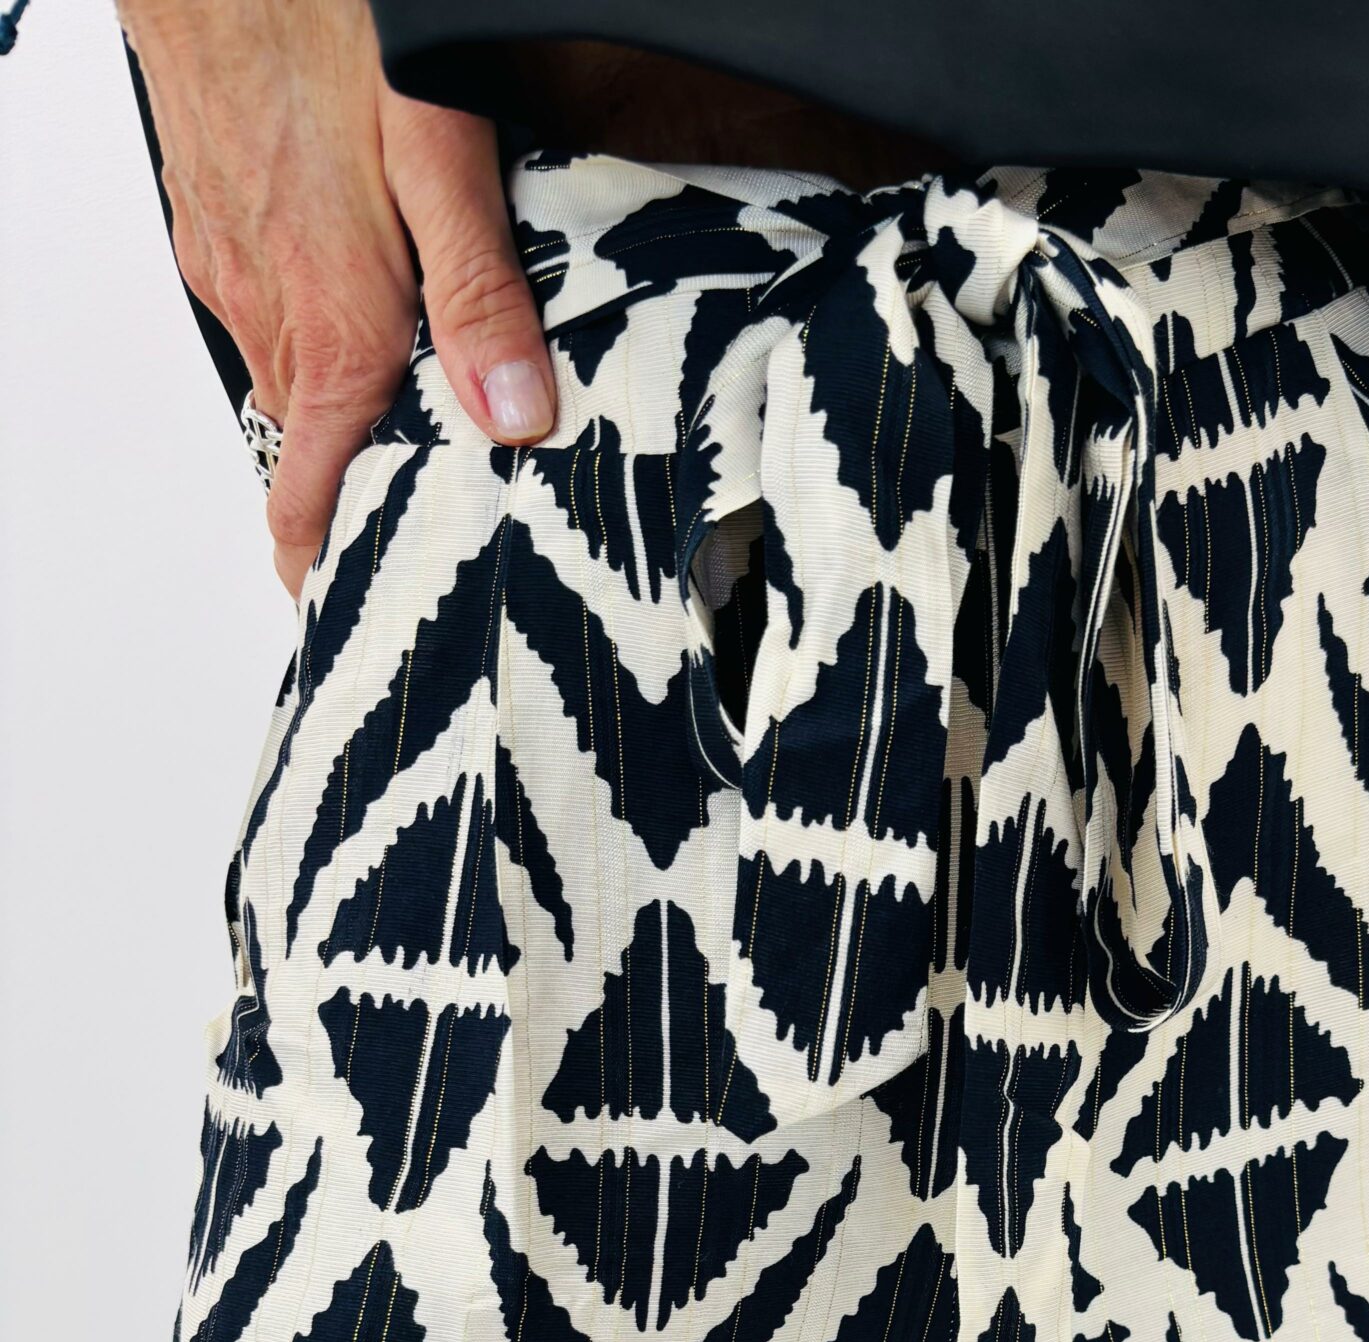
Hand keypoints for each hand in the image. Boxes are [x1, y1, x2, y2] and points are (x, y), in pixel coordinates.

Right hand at [120, 0, 555, 593]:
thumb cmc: (322, 25)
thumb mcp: (440, 154)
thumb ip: (479, 290)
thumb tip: (516, 419)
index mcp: (334, 324)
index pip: (310, 494)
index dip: (325, 567)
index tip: (347, 616)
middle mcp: (270, 310)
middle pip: (307, 449)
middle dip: (349, 502)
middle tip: (405, 538)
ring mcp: (231, 263)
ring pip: (286, 379)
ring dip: (332, 418)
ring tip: (394, 442)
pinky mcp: (212, 218)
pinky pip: (262, 312)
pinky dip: (306, 340)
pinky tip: (353, 317)